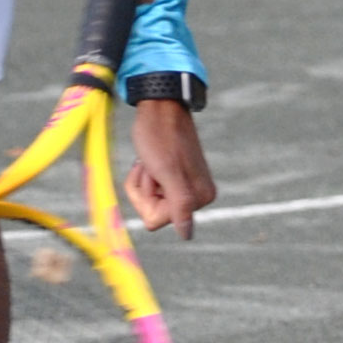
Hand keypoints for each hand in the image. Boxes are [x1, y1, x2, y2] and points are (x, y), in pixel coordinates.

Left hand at [125, 97, 214, 238]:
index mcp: (199, 198)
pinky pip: (150, 191)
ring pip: (150, 201)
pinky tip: (149, 160)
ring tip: (150, 160)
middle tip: (151, 164)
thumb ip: (180, 205)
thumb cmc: (159, 135)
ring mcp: (185, 188)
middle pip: (153, 213)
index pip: (156, 219)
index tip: (157, 172)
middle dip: (145, 189)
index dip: (148, 196)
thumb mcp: (167, 171)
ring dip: (143, 180)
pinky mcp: (174, 179)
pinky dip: (144, 176)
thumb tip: (187, 235)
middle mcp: (197, 196)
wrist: (159, 107)